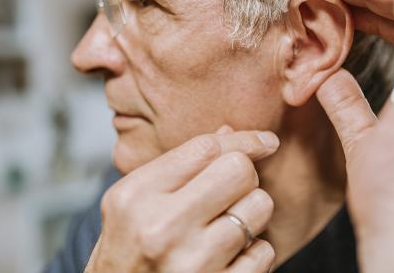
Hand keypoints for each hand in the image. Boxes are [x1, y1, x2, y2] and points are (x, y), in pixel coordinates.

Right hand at [85, 128, 278, 272]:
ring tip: (225, 227)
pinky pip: (264, 251)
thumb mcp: (134, 202)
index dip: (244, 140)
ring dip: (250, 214)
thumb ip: (179, 166)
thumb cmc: (128, 251)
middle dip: (244, 177)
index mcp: (136, 195)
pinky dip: (253, 252)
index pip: (206, 148)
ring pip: (259, 207)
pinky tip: (228, 258)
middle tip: (230, 194)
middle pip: (239, 170)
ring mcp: (192, 262)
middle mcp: (162, 227)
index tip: (265, 142)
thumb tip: (230, 133)